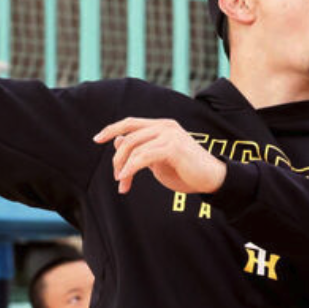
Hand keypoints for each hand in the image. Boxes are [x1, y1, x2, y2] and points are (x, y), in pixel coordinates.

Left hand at [94, 117, 226, 194]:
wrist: (211, 179)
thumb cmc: (186, 172)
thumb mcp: (157, 160)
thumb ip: (140, 150)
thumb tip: (118, 141)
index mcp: (161, 126)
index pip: (130, 123)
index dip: (111, 129)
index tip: (96, 139)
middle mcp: (165, 126)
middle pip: (129, 136)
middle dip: (117, 158)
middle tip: (117, 178)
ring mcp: (170, 135)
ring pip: (134, 147)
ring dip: (124, 168)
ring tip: (123, 184)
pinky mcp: (173, 147)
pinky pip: (143, 156)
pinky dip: (131, 168)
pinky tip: (126, 178)